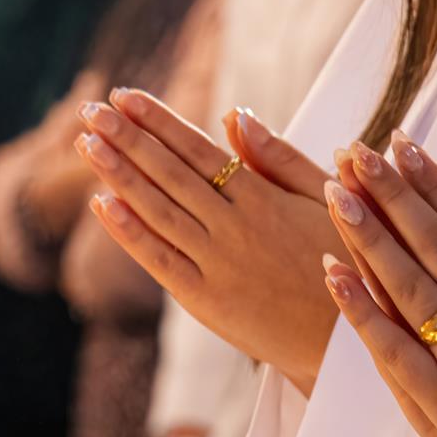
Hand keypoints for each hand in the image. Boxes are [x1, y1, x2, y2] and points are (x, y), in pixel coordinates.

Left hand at [75, 89, 347, 393]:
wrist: (349, 341)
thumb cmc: (344, 259)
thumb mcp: (323, 200)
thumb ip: (278, 157)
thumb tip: (234, 115)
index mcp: (263, 199)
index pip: (198, 149)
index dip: (158, 121)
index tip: (123, 95)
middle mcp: (234, 228)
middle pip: (169, 174)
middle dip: (126, 138)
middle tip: (91, 109)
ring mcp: (218, 265)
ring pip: (158, 211)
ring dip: (118, 175)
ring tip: (86, 144)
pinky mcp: (207, 302)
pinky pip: (160, 261)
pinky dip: (129, 232)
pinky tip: (101, 203)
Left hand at [321, 134, 436, 436]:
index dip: (433, 182)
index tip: (402, 144)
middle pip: (434, 242)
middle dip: (391, 192)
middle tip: (354, 150)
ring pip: (409, 284)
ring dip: (368, 235)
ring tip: (335, 191)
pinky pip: (394, 349)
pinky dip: (361, 309)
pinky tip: (330, 272)